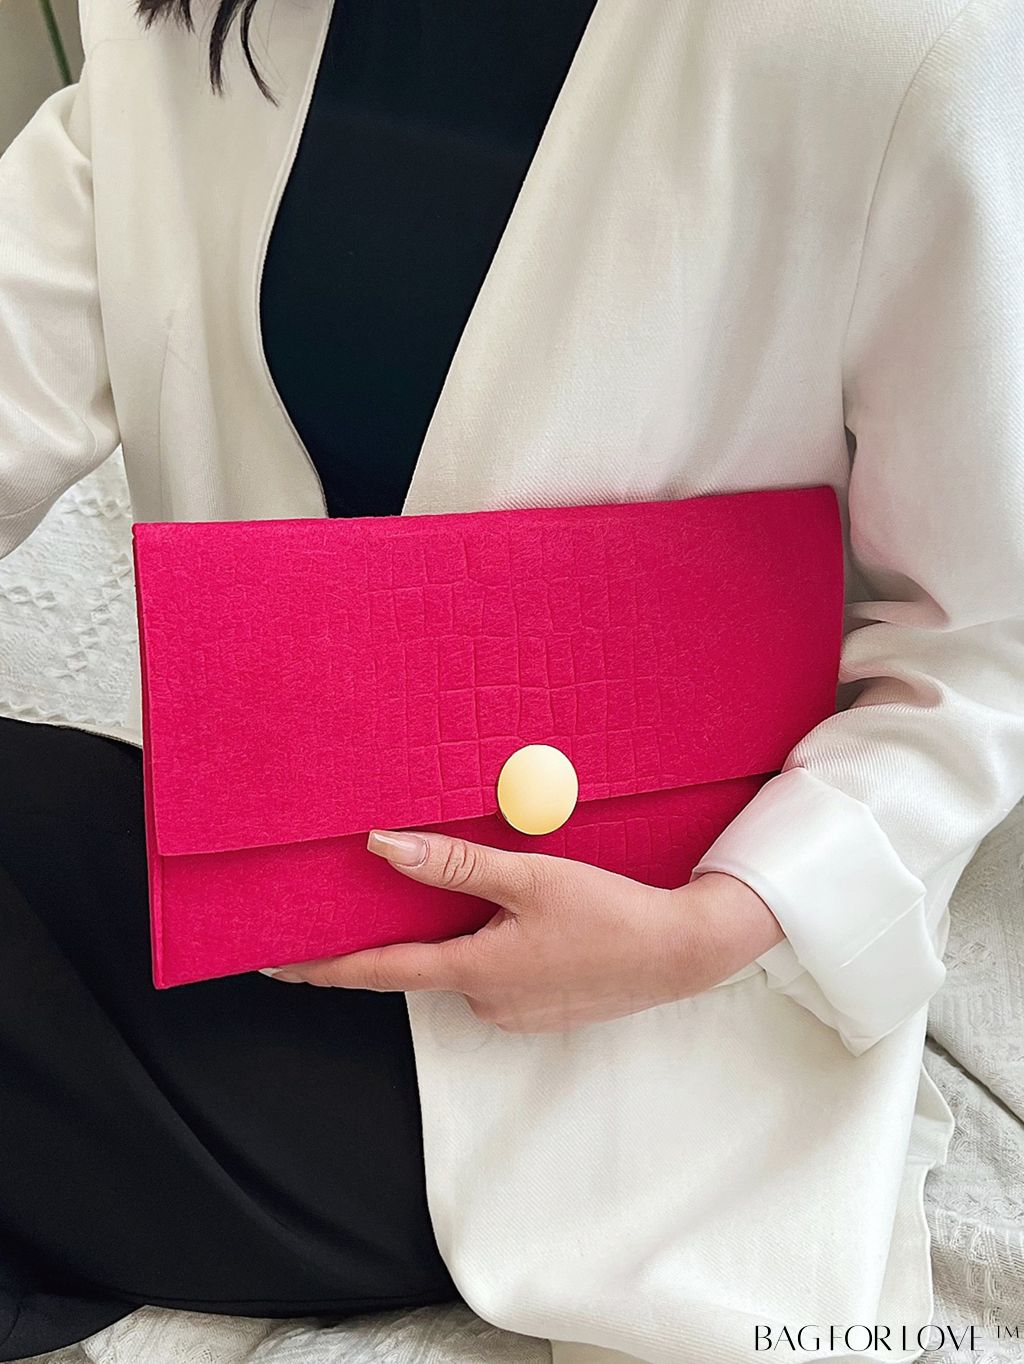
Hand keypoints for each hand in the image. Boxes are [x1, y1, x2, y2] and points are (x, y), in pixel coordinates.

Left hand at [262, 828, 784, 1031]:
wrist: (681, 953)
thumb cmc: (610, 913)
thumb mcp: (529, 878)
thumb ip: (453, 865)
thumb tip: (382, 848)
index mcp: (474, 971)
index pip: (378, 971)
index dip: (321, 967)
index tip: (273, 963)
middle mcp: (485, 1001)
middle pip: (420, 963)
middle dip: (395, 935)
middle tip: (374, 898)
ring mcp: (514, 1011)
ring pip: (461, 965)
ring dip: (455, 934)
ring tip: (483, 894)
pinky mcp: (539, 1008)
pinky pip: (493, 973)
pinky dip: (488, 946)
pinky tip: (520, 918)